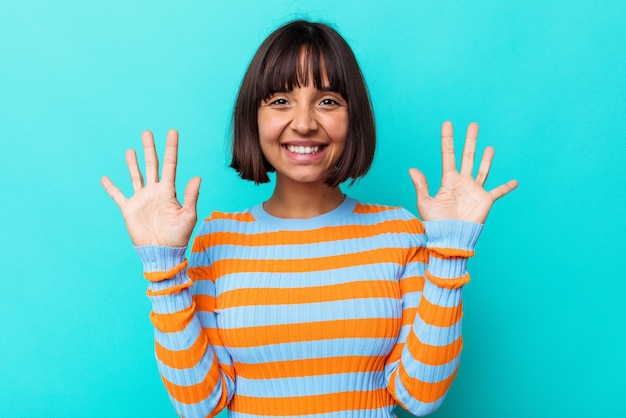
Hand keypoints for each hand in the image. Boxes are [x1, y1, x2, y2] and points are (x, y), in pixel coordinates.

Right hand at [101, 129, 200, 246]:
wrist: (162, 252)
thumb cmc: (178, 236)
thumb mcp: (188, 215)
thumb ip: (191, 196)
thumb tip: (197, 176)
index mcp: (169, 190)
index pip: (170, 164)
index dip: (171, 148)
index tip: (172, 132)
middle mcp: (154, 191)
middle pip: (152, 165)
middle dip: (150, 149)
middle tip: (147, 132)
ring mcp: (141, 199)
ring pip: (136, 176)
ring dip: (132, 163)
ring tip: (131, 150)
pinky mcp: (129, 209)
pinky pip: (118, 195)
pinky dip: (111, 187)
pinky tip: (105, 178)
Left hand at [409, 121, 516, 223]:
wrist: (450, 237)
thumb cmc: (437, 223)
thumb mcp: (426, 203)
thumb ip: (421, 185)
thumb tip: (411, 169)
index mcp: (448, 180)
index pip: (448, 155)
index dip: (447, 139)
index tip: (447, 124)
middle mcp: (462, 182)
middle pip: (467, 156)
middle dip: (470, 140)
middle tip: (473, 124)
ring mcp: (475, 190)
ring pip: (482, 169)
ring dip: (486, 158)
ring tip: (489, 147)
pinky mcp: (485, 200)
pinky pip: (498, 192)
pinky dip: (507, 187)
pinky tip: (515, 182)